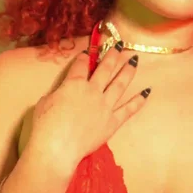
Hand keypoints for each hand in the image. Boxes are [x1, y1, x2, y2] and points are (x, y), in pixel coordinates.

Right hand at [26, 41, 150, 166]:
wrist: (57, 147)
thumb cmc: (45, 125)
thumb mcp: (45, 102)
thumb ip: (57, 94)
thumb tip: (62, 95)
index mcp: (74, 84)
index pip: (81, 65)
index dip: (85, 57)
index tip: (89, 52)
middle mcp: (93, 91)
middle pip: (105, 68)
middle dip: (113, 55)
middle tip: (120, 45)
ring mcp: (105, 106)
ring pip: (120, 83)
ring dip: (128, 70)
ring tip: (134, 60)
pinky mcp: (112, 122)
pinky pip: (129, 109)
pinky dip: (139, 100)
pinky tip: (147, 91)